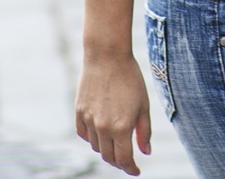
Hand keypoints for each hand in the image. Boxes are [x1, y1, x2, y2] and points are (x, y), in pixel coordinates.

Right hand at [75, 46, 152, 174]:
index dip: (131, 168)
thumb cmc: (130, 78)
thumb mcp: (144, 105)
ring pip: (96, 146)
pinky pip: (84, 134)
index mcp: (122, 127)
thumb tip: (146, 152)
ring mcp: (88, 120)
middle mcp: (103, 127)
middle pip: (109, 157)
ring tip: (116, 140)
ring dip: (106, 148)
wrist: (107, 56)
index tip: (136, 171)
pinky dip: (92, 138)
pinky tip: (101, 132)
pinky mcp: (79, 111)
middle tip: (127, 159)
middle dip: (119, 161)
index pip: (124, 159)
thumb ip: (144, 131)